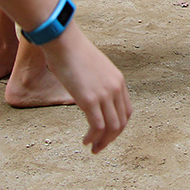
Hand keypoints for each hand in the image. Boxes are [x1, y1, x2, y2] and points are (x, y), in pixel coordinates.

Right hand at [41, 23, 131, 152]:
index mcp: (118, 80)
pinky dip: (93, 137)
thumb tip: (88, 95)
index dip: (118, 126)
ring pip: (112, 127)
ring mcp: (104, 94)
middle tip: (99, 146)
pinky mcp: (90, 99)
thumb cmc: (72, 52)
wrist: (64, 42)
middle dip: (111, 138)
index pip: (126, 111)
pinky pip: (97, 126)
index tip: (106, 134)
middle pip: (121, 122)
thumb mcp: (93, 68)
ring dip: (103, 141)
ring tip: (93, 147)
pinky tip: (86, 141)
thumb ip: (96, 82)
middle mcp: (115, 88)